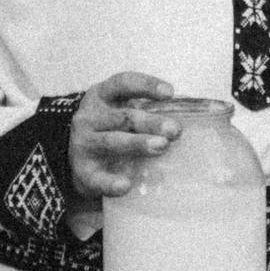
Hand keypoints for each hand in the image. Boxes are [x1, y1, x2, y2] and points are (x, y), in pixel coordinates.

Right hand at [69, 72, 179, 204]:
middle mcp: (89, 117)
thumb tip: (196, 117)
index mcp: (102, 96)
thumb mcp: (121, 112)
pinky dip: (110, 182)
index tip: (170, 93)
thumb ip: (149, 111)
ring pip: (112, 142)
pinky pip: (96, 178)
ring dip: (137, 144)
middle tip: (175, 130)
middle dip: (151, 122)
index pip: (123, 84)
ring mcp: (83, 144)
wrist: (73, 158)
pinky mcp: (81, 172)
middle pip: (123, 117)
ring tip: (161, 147)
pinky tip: (126, 186)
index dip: (146, 85)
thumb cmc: (110, 130)